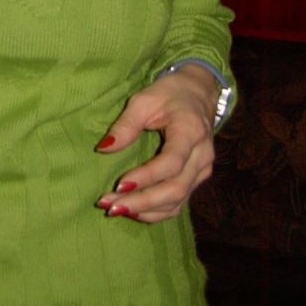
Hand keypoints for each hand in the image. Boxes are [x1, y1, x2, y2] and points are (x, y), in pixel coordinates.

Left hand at [95, 63, 219, 222]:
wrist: (198, 93)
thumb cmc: (169, 94)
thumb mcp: (144, 100)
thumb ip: (126, 125)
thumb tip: (103, 148)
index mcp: (190, 131)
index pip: (171, 162)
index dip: (146, 177)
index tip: (119, 185)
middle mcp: (201, 156)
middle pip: (175, 189)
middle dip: (142, 201)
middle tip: (110, 206)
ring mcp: (202, 170)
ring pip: (178, 201)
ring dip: (146, 210)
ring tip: (115, 210)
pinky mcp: (197, 179)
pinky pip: (179, 202)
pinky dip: (156, 211)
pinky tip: (134, 211)